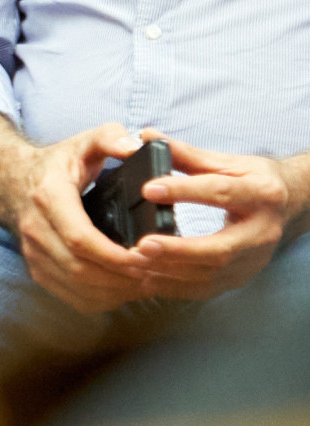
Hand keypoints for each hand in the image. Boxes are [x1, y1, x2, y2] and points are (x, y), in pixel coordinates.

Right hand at [0, 119, 179, 314]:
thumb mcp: (84, 141)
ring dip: (113, 291)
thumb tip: (135, 146)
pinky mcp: (37, 269)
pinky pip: (68, 295)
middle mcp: (35, 230)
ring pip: (74, 285)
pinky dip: (99, 299)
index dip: (113, 254)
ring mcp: (33, 253)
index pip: (79, 237)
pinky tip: (124, 291)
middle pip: (79, 267)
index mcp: (48, 198)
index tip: (145, 257)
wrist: (11, 182)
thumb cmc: (57, 164)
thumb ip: (111, 137)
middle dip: (120, 277)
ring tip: (146, 283)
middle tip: (156, 273)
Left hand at [126, 137, 303, 299]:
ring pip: (210, 273)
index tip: (148, 188)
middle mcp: (262, 230)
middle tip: (140, 245)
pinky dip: (174, 286)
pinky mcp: (242, 277)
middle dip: (178, 249)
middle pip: (219, 247)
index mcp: (261, 193)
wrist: (290, 205)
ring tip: (134, 262)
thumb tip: (144, 136)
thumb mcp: (228, 162)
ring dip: (169, 271)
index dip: (184, 190)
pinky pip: (206, 289)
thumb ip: (186, 155)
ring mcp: (254, 258)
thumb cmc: (255, 180)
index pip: (220, 192)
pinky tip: (147, 279)